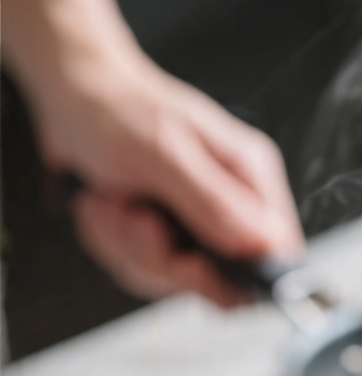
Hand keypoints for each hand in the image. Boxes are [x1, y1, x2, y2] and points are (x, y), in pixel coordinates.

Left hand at [4, 0, 303, 304]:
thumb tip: (259, 243)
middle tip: (136, 216)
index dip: (233, 275)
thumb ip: (212, 203)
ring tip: (116, 202)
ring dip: (128, 247)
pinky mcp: (168, 237)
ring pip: (172, 279)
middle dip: (159, 256)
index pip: (275, 254)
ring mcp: (198, 224)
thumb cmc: (115, 107)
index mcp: (249, 176)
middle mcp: (231, 205)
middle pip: (217, 281)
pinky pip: (144, 271)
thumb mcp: (164, 154)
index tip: (188, 262)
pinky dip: (114, 244)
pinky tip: (108, 207)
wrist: (72, 93)